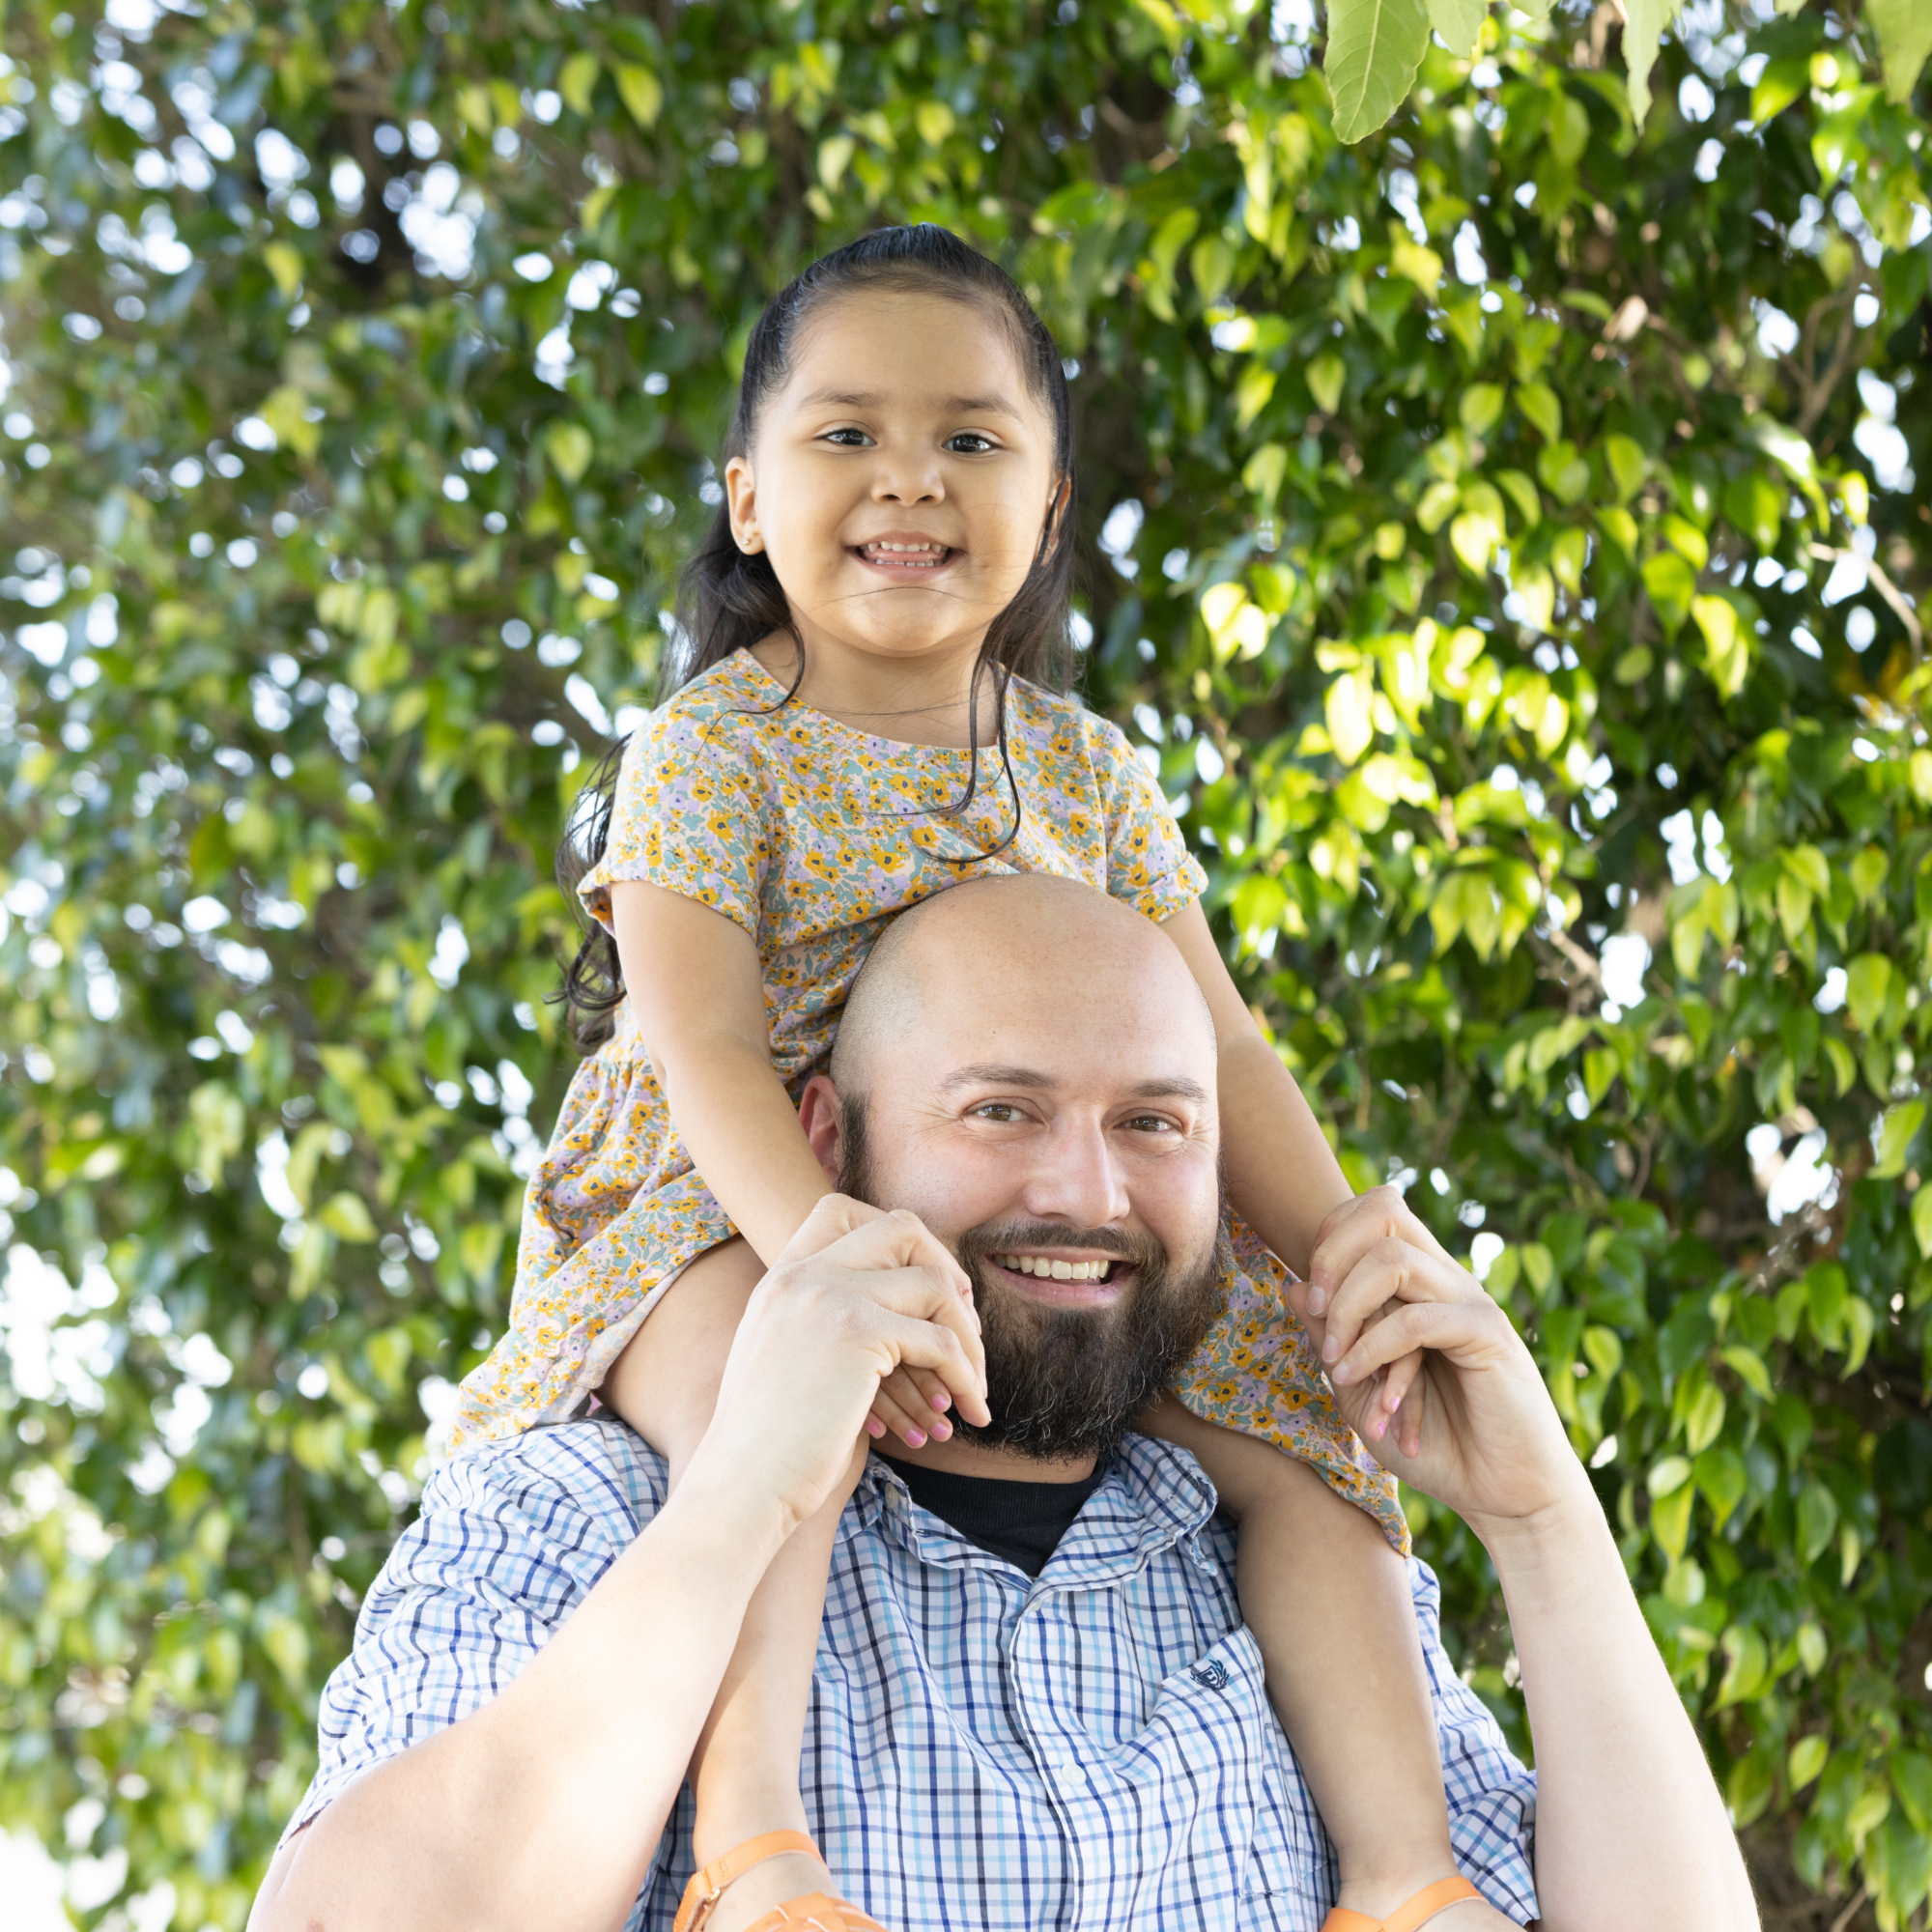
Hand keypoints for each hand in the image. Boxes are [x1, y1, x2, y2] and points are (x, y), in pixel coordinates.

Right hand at [695, 1194, 991, 1530]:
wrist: (740, 1484)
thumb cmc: (766, 1444)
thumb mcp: (781, 1358)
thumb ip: (817, 1320)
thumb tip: (894, 1310)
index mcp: (780, 1277)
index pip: (840, 1210)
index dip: (898, 1239)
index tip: (925, 1286)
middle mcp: (803, 1274)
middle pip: (902, 1228)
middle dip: (948, 1271)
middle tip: (965, 1326)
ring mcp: (829, 1296)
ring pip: (935, 1285)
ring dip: (968, 1337)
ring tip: (973, 1384)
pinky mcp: (858, 1333)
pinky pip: (941, 1341)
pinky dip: (965, 1376)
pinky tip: (969, 1409)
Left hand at [1288, 1188, 1588, 1539]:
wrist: (1505, 1495)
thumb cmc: (1435, 1445)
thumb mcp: (1360, 1388)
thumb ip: (1329, 1338)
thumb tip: (1292, 1285)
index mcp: (1422, 1284)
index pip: (1374, 1212)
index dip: (1330, 1237)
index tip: (1309, 1297)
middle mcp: (1447, 1280)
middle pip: (1384, 1209)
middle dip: (1332, 1253)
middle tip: (1314, 1310)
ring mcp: (1470, 1303)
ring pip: (1394, 1260)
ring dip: (1347, 1306)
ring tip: (1333, 1360)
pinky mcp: (1487, 1336)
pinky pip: (1416, 1321)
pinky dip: (1373, 1348)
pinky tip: (1355, 1381)